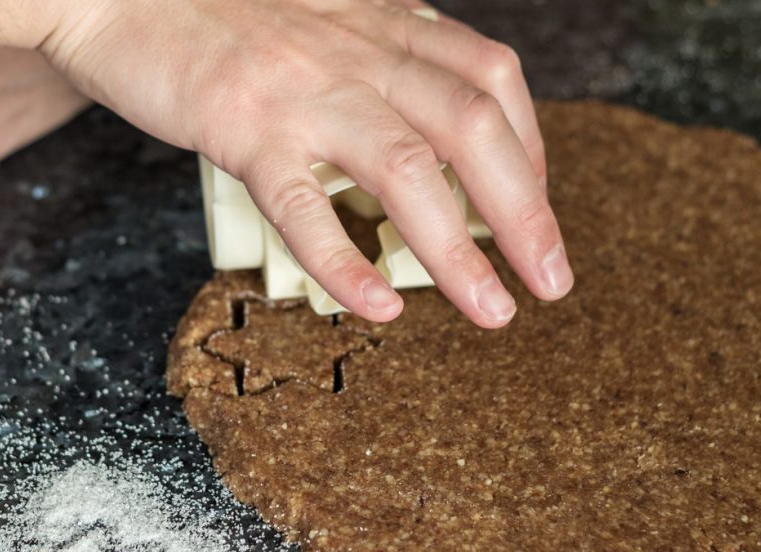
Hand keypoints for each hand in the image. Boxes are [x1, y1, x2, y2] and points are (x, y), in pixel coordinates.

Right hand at [41, 0, 571, 324]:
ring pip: (408, 171)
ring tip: (492, 312)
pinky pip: (306, 206)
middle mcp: (356, 50)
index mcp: (379, 23)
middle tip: (552, 279)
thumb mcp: (315, 19)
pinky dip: (346, 263)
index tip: (536, 205)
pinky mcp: (242, 127)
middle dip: (527, 212)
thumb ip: (370, 57)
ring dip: (460, 251)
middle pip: (474, 128)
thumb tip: (412, 122)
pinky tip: (379, 307)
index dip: (532, 146)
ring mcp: (302, 89)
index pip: (490, 77)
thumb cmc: (208, 13)